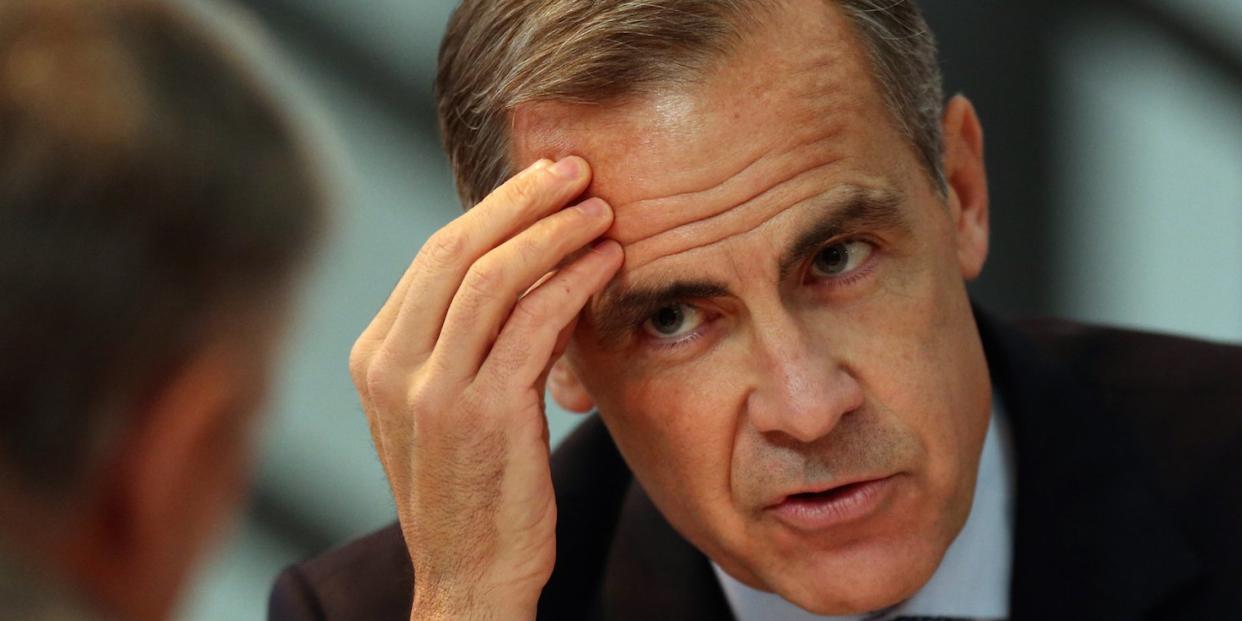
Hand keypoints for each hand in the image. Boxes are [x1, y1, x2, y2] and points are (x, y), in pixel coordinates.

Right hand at [349, 157, 620, 620]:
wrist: (468, 578)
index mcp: (376, 355)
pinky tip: (605, 265)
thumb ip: (466, 338)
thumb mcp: (447, 405)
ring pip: (493, 277)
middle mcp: (391, 365)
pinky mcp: (479, 414)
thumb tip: (527, 263)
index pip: (436, 256)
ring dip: (554, 233)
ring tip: (601, 211)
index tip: (543, 181)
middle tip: (575, 171)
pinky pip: (532, 324)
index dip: (495, 208)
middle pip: (457, 249)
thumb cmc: (473, 490)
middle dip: (522, 200)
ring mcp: (429, 390)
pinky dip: (573, 284)